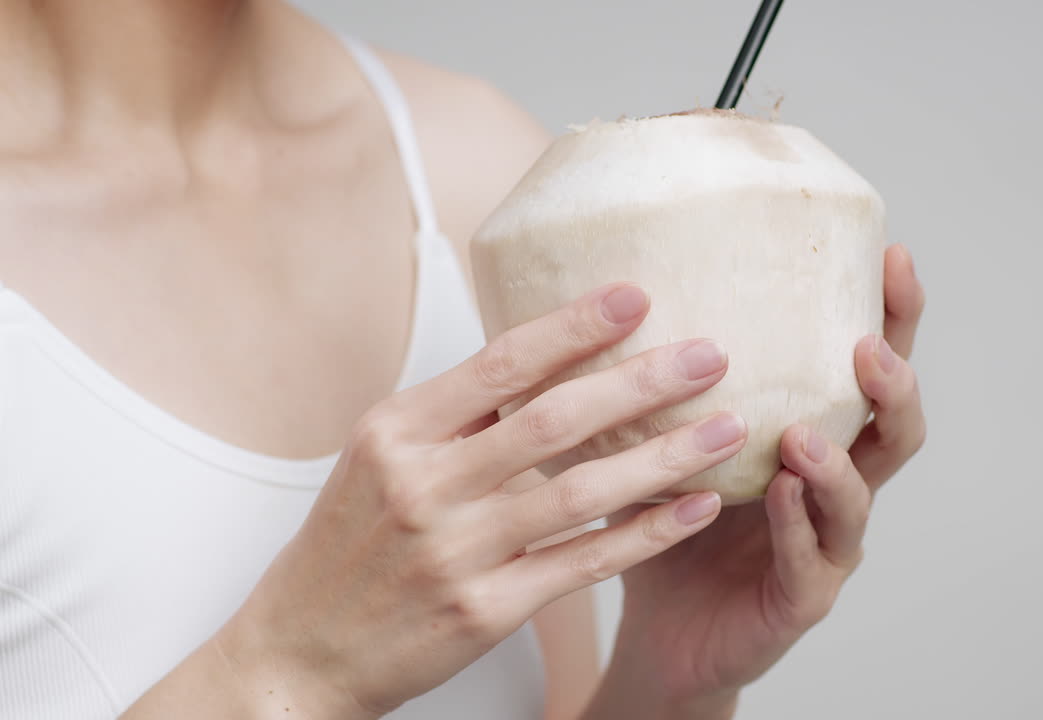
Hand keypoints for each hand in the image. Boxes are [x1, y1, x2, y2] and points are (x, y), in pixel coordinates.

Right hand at [211, 284, 745, 718]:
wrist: (301, 652)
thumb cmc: (347, 546)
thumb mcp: (378, 459)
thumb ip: (454, 413)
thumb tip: (545, 358)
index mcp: (396, 431)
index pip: (500, 363)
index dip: (574, 326)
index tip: (637, 296)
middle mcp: (423, 486)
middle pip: (553, 419)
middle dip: (641, 382)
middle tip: (709, 355)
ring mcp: (454, 552)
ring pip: (582, 492)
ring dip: (664, 457)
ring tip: (726, 428)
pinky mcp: (484, 610)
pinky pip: (584, 563)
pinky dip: (647, 533)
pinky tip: (696, 508)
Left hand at [594, 245, 926, 713]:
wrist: (660, 628)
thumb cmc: (673, 522)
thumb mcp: (670, 439)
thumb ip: (667, 382)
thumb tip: (615, 287)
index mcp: (814, 436)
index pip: (867, 369)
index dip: (893, 316)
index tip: (894, 256)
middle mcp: (834, 487)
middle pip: (894, 430)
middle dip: (894, 384)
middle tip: (868, 348)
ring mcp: (827, 546)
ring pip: (858, 501)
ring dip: (836, 463)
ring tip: (803, 434)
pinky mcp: (800, 600)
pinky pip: (809, 563)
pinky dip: (795, 526)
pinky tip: (779, 494)